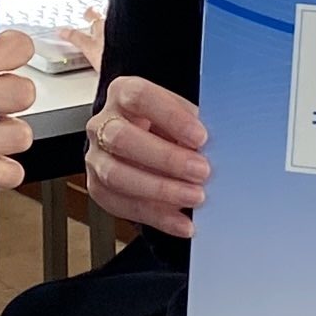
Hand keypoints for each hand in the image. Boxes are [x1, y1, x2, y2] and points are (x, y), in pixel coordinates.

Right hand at [87, 76, 210, 238]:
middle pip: (122, 138)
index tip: (200, 137)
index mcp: (123, 93)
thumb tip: (219, 146)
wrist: (144, 140)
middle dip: (166, 158)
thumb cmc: (166, 125)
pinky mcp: (98, 187)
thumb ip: (193, 126)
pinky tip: (182, 222)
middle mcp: (103, 123)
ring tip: (195, 197)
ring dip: (160, 190)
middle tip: (201, 171)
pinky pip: (122, 205)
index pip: (140, 97)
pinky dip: (157, 217)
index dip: (171, 117)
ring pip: (116, 175)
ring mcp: (96, 157)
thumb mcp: (181, 115)